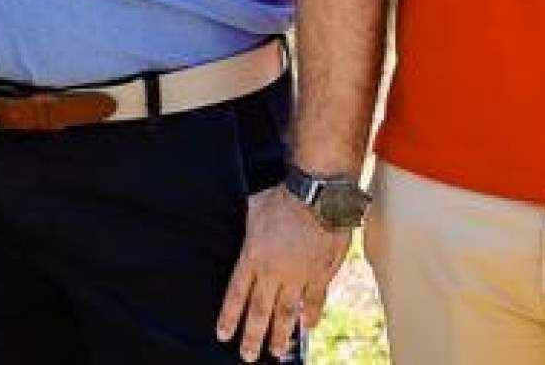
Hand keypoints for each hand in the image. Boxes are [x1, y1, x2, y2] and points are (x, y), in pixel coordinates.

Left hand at [215, 184, 347, 361]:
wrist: (317, 196)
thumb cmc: (283, 197)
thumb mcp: (253, 208)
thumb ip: (248, 228)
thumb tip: (244, 228)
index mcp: (253, 257)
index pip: (236, 295)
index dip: (229, 317)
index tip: (223, 335)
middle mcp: (273, 272)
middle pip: (260, 311)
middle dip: (252, 337)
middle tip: (247, 356)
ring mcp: (298, 276)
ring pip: (287, 313)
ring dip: (281, 335)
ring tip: (276, 352)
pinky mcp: (321, 274)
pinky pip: (315, 301)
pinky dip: (311, 316)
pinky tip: (306, 328)